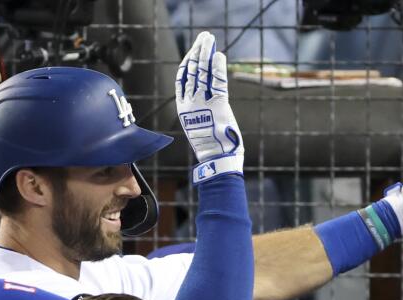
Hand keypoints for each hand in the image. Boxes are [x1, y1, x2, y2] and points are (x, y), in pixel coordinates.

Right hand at [176, 31, 243, 182]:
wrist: (216, 159)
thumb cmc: (212, 144)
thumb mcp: (199, 124)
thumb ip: (200, 108)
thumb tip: (206, 96)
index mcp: (183, 107)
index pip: (182, 77)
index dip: (188, 61)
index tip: (194, 50)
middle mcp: (190, 102)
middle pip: (192, 70)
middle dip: (198, 51)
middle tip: (204, 37)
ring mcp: (203, 103)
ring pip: (202, 72)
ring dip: (206, 53)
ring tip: (210, 40)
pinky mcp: (218, 105)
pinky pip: (217, 82)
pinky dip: (218, 67)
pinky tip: (219, 56)